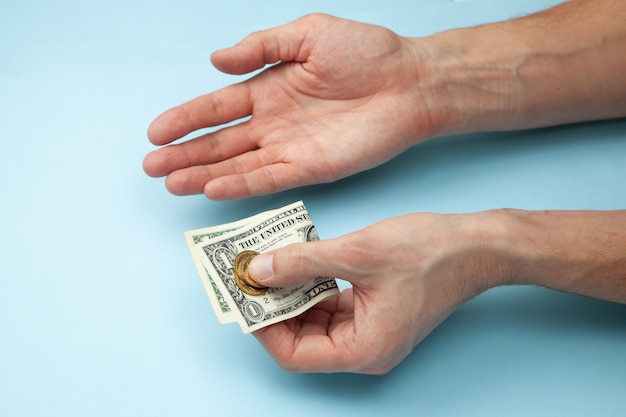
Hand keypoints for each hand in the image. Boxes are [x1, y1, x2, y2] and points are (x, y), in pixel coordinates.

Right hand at [143, 14, 439, 199]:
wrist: (408, 81)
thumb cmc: (366, 53)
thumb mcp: (307, 34)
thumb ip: (261, 47)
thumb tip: (217, 59)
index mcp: (269, 89)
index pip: (217, 108)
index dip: (186, 119)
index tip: (155, 131)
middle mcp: (274, 123)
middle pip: (220, 143)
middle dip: (185, 154)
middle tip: (151, 166)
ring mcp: (291, 148)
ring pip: (238, 166)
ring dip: (203, 175)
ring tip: (171, 182)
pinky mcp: (312, 168)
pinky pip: (269, 179)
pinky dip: (241, 185)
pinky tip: (213, 189)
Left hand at [248, 212, 499, 373]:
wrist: (475, 245)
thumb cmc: (428, 253)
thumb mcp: (355, 253)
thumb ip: (301, 263)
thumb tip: (258, 270)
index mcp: (363, 349)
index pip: (295, 354)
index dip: (264, 326)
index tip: (244, 295)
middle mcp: (364, 348)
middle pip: (302, 338)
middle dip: (274, 307)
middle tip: (250, 275)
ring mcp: (369, 331)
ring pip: (313, 320)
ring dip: (290, 293)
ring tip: (269, 264)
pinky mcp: (372, 312)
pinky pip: (330, 306)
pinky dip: (311, 286)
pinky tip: (298, 262)